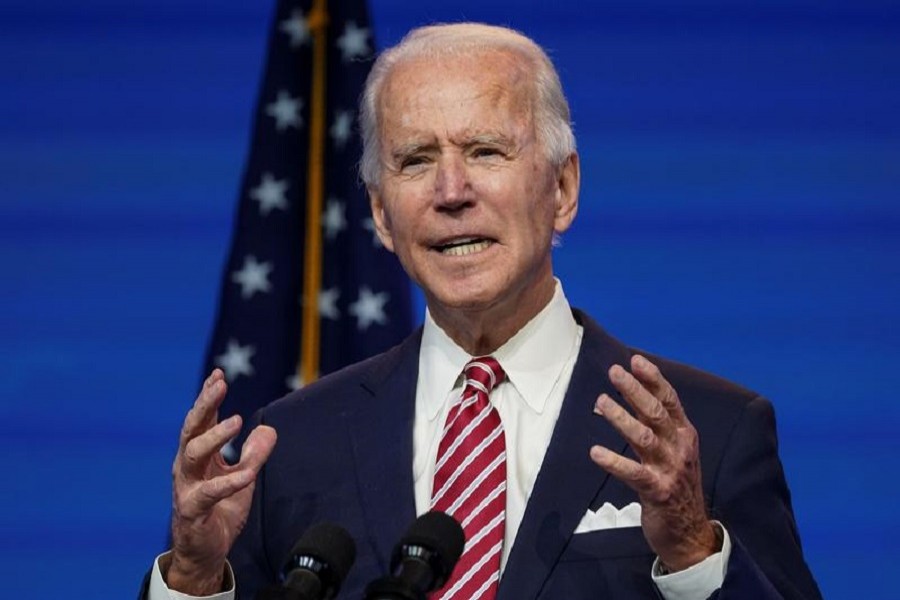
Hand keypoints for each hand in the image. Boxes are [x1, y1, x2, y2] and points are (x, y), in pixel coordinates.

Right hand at [167, 369, 276, 594]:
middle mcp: (187, 467)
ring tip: (238, 420)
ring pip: (192, 454)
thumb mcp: (243, 478)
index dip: (208, 397)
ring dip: (216, 435)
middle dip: (205, 404)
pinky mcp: (192, 510)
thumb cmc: (220, 511)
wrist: (205, 552)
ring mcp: (186, 487)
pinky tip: (248, 473)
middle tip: (220, 384)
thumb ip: (254, 454)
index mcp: (198, 456)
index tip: (218, 374)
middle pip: (191, 428)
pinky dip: (229, 481)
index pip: (200, 420)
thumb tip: (269, 430)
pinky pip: (209, 492)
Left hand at [590, 355, 718, 571]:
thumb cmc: (674, 486)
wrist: (690, 533)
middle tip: (614, 372)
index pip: (670, 400)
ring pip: (644, 437)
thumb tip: (607, 404)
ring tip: (601, 402)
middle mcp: (680, 448)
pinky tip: (595, 452)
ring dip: (621, 418)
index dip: (653, 379)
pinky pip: (634, 473)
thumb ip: (643, 428)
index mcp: (685, 434)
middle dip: (635, 390)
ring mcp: (671, 469)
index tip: (635, 360)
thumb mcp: (667, 452)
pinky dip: (614, 461)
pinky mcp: (658, 491)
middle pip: (656, 413)